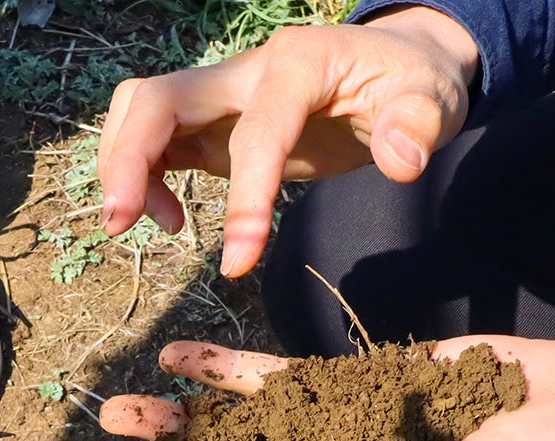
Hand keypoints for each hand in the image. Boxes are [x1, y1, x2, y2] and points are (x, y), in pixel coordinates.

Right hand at [96, 6, 479, 277]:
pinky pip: (157, 141)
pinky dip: (145, 179)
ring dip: (123, 167)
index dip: (243, 199)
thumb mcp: (434, 99)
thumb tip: (402, 161)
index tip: (238, 263)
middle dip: (128, 159)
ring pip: (141, 112)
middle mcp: (246, 71)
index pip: (255, 132)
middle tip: (120, 225)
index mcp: (296, 63)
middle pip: (156, 99)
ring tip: (145, 227)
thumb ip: (417, 126)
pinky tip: (172, 221)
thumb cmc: (414, 83)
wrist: (399, 66)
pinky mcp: (215, 123)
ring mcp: (223, 95)